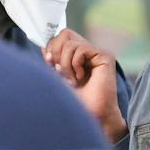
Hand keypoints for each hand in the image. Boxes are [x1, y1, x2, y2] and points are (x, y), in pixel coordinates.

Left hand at [44, 29, 124, 143]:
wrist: (90, 115)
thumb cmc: (75, 102)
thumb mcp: (56, 78)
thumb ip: (52, 61)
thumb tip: (44, 47)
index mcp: (76, 56)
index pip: (59, 38)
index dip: (51, 48)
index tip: (49, 65)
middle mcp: (87, 52)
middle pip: (65, 34)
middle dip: (56, 52)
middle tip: (60, 72)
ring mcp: (96, 53)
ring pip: (70, 42)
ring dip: (65, 63)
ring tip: (71, 80)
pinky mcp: (104, 57)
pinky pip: (81, 49)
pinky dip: (74, 64)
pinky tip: (80, 78)